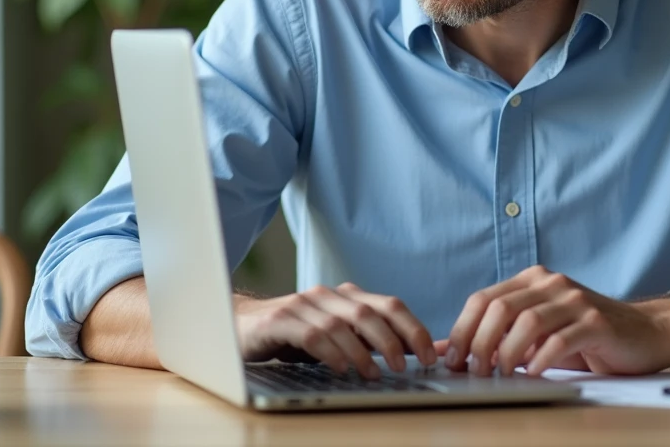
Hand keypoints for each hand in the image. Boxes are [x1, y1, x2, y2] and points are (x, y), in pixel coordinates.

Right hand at [234, 282, 436, 378]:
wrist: (239, 326)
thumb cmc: (294, 336)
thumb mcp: (337, 337)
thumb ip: (372, 342)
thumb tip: (421, 352)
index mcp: (347, 297)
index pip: (390, 306)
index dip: (413, 328)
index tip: (430, 355)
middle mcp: (328, 296)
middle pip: (370, 313)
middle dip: (393, 340)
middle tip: (405, 367)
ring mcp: (303, 304)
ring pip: (343, 324)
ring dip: (363, 352)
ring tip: (374, 374)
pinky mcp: (279, 320)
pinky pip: (311, 334)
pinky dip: (330, 352)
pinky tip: (340, 369)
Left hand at [444, 265, 669, 376]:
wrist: (644, 334)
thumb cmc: (585, 336)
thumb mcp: (535, 334)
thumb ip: (494, 336)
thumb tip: (445, 349)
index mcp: (532, 281)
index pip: (483, 299)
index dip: (462, 330)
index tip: (454, 361)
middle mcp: (551, 284)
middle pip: (500, 308)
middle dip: (479, 344)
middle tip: (475, 372)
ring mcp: (575, 300)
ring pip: (527, 322)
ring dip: (506, 353)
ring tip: (501, 375)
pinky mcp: (596, 322)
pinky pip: (560, 339)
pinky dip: (541, 359)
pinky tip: (534, 373)